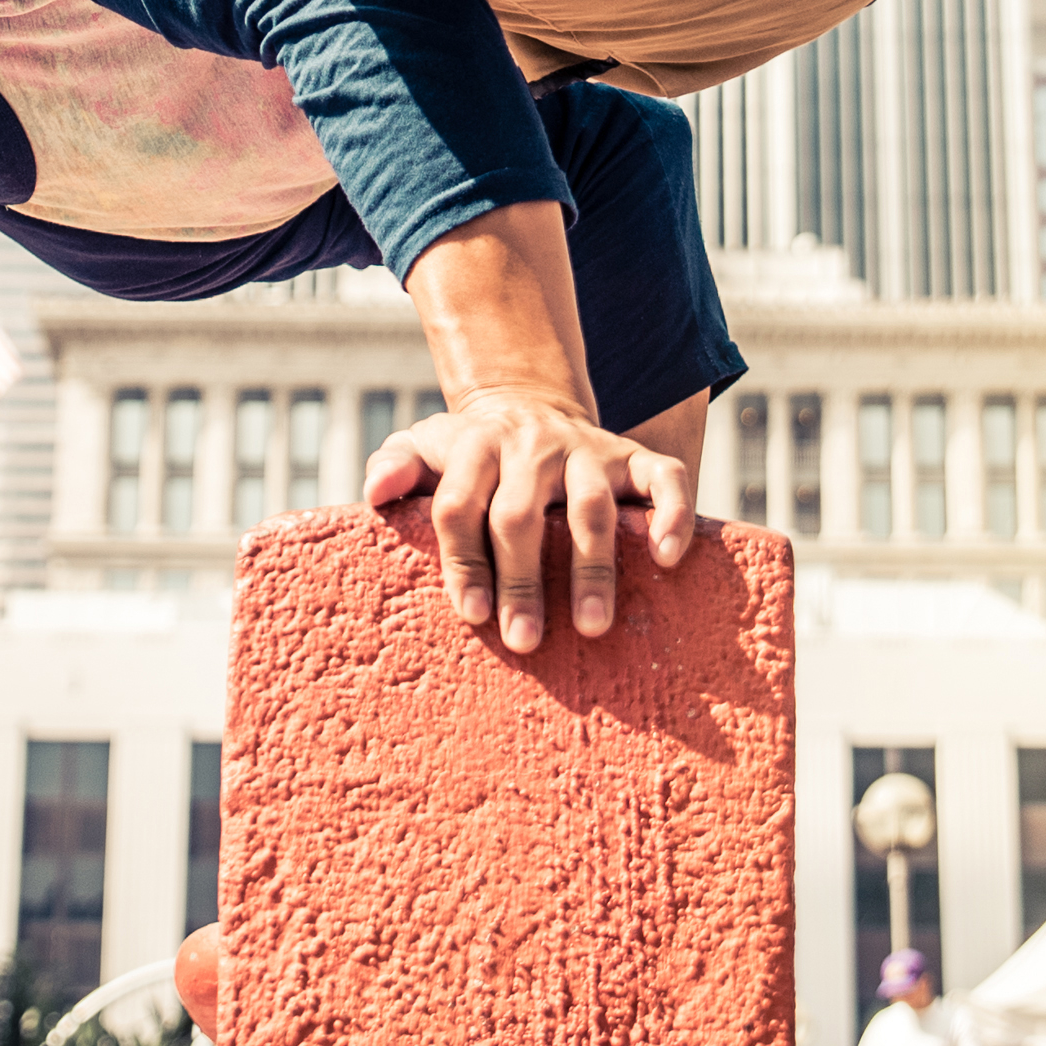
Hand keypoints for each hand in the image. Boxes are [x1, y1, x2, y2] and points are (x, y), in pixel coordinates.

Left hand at [364, 386, 694, 650]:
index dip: (464, 562)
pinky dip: (671, 515)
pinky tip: (666, 558)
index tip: (474, 616)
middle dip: (521, 581)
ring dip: (592, 569)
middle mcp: (531, 447)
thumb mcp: (426, 447)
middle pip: (521, 515)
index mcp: (477, 448)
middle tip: (524, 641)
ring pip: (590, 507)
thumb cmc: (471, 453)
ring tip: (592, 627)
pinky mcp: (632, 456)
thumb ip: (395, 464)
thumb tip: (374, 493)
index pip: (460, 506)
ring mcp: (587, 451)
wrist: (528, 404)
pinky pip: (663, 478)